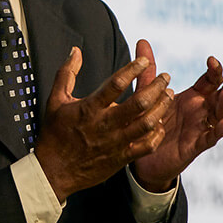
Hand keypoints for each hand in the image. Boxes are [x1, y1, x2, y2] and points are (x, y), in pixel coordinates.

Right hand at [35, 47, 174, 201]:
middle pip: (138, 103)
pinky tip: (160, 123)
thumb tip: (76, 51)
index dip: (132, 70)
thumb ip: (67, 73)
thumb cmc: (55, 134)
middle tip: (165, 76)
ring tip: (168, 95)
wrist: (54, 171)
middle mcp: (105, 124)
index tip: (144, 61)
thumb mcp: (55, 100)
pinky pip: (146, 145)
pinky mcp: (121, 157)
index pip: (115, 84)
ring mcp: (115, 142)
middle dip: (156, 87)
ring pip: (147, 123)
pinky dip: (157, 134)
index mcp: (89, 108)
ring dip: (161, 107)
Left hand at [132, 39, 222, 189]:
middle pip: (222, 95)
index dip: (214, 70)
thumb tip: (141, 40)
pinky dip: (219, 130)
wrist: (143, 156)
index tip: (211, 60)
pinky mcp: (196, 145)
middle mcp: (200, 111)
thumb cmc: (150, 123)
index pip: (210, 80)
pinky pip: (211, 137)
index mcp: (193, 97)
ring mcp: (201, 127)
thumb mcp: (147, 95)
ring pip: (220, 115)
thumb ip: (148, 71)